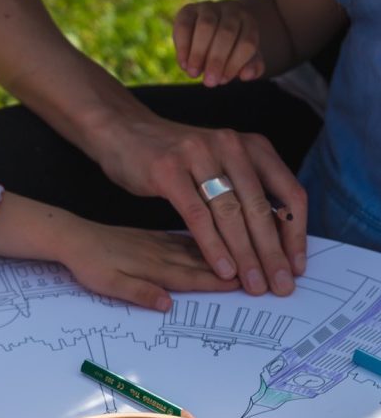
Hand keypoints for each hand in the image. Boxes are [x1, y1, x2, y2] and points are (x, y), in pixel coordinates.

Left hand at [56, 219, 238, 310]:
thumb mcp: (108, 284)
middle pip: (202, 261)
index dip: (219, 281)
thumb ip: (139, 292)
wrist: (71, 237)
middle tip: (261, 267)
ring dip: (223, 250)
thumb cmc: (88, 265)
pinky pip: (183, 238)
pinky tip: (214, 237)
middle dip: (232, 264)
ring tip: (249, 250)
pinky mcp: (150, 236)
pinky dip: (202, 240)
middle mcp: (160, 253)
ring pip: (197, 248)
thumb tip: (169, 305)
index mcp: (152, 267)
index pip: (192, 276)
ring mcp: (157, 243)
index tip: (247, 283)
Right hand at [94, 112, 305, 296]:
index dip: (296, 233)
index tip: (297, 266)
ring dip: (245, 254)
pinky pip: (197, 215)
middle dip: (273, 253)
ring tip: (253, 284)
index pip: (288, 193)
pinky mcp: (168, 170)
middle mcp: (230, 146)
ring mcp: (198, 155)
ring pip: (231, 213)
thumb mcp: (220, 164)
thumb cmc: (172, 156)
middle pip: (261, 208)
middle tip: (280, 285)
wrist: (121, 131)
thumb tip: (276, 237)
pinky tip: (222, 268)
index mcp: (251, 146)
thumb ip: (246, 189)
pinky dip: (213, 245)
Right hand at [173, 0, 264, 85]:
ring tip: (193, 73)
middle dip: (217, 60)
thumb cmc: (230, 49)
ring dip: (199, 53)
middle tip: (209, 82)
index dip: (235, 63)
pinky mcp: (187, 10)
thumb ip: (251, 67)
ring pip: (206, 26)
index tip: (223, 80)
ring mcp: (208, 7)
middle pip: (226, 33)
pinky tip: (183, 63)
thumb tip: (247, 75)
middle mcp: (231, 9)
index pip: (246, 42)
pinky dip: (183, 47)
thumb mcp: (244, 58)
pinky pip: (184, 26)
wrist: (211, 31)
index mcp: (248, 21)